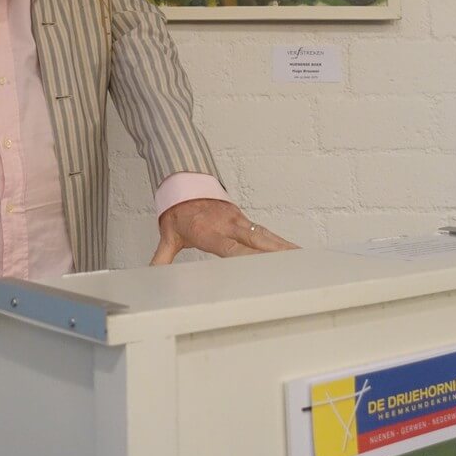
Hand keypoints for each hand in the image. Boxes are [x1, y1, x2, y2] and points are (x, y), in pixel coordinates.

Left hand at [150, 199, 298, 264]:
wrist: (183, 181)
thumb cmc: (177, 209)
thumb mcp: (167, 234)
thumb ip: (161, 257)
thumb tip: (151, 275)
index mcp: (208, 230)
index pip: (230, 247)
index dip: (246, 256)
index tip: (262, 266)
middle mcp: (227, 224)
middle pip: (255, 240)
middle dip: (276, 252)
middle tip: (296, 265)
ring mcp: (237, 219)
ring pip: (264, 234)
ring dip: (283, 247)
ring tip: (304, 260)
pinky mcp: (243, 218)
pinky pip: (264, 231)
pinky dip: (279, 242)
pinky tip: (292, 251)